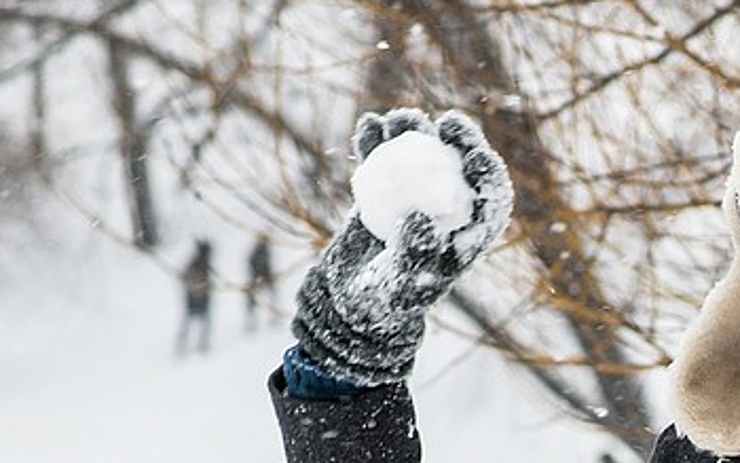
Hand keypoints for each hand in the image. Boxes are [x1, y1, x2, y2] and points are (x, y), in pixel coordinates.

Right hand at [292, 108, 512, 385]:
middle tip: (446, 123)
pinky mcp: (387, 193)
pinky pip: (384, 162)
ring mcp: (415, 198)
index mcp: (466, 236)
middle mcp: (446, 212)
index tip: (475, 155)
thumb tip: (421, 217)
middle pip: (460, 167)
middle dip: (459, 140)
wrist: (349, 303)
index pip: (490, 199)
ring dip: (415, 133)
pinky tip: (369, 125)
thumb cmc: (384, 303)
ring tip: (399, 120)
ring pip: (421, 157)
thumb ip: (414, 253)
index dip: (488, 173)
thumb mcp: (401, 286)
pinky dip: (377, 143)